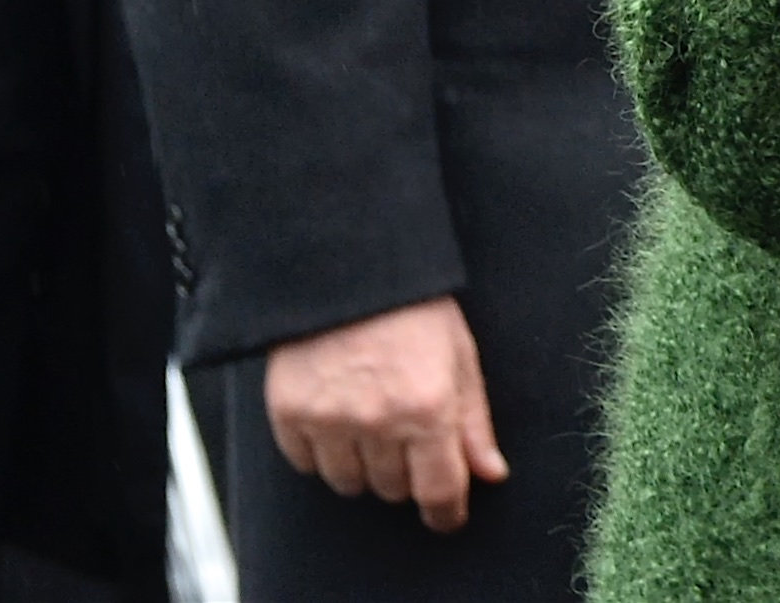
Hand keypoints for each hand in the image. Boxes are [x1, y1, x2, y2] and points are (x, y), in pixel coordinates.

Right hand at [268, 296, 507, 534]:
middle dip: (405, 472)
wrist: (346, 264)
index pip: (438, 491)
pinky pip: (306, 464)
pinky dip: (320, 451)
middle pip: (393, 491)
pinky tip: (334, 414)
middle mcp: (378, 420)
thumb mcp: (459, 355)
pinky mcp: (289, 413)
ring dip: (362, 465)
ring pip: (349, 484)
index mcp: (428, 406)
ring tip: (368, 419)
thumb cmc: (412, 306)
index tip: (446, 515)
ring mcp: (329, 419)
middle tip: (404, 431)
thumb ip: (473, 421)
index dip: (446, 512)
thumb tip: (490, 474)